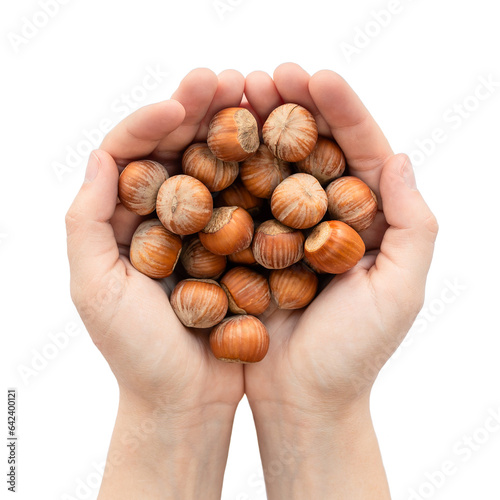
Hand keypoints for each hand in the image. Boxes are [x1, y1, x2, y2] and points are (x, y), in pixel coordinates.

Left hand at [65, 69, 247, 498]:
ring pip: (215, 168)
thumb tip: (102, 155)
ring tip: (254, 95)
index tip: (183, 101)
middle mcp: (161, 218)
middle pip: (176, 151)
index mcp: (123, 221)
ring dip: (232, 131)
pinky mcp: (236, 248)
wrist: (187, 399)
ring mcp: (202, 230)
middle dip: (198, 111)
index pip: (130, 153)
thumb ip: (87, 221)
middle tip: (227, 78)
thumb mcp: (96, 288)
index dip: (151, 120)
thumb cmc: (138, 353)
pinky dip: (260, 171)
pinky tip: (279, 145)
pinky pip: (247, 201)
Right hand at [243, 63, 437, 498]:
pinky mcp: (250, 247)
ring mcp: (284, 229)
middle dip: (292, 107)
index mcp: (367, 220)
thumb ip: (412, 223)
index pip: (359, 151)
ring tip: (235, 94)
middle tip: (264, 75)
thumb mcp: (399, 290)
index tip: (314, 76)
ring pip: (272, 167)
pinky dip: (227, 170)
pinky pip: (238, 201)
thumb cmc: (355, 353)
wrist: (301, 399)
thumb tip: (399, 157)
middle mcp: (325, 217)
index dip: (340, 110)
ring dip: (256, 128)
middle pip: (311, 149)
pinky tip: (209, 142)